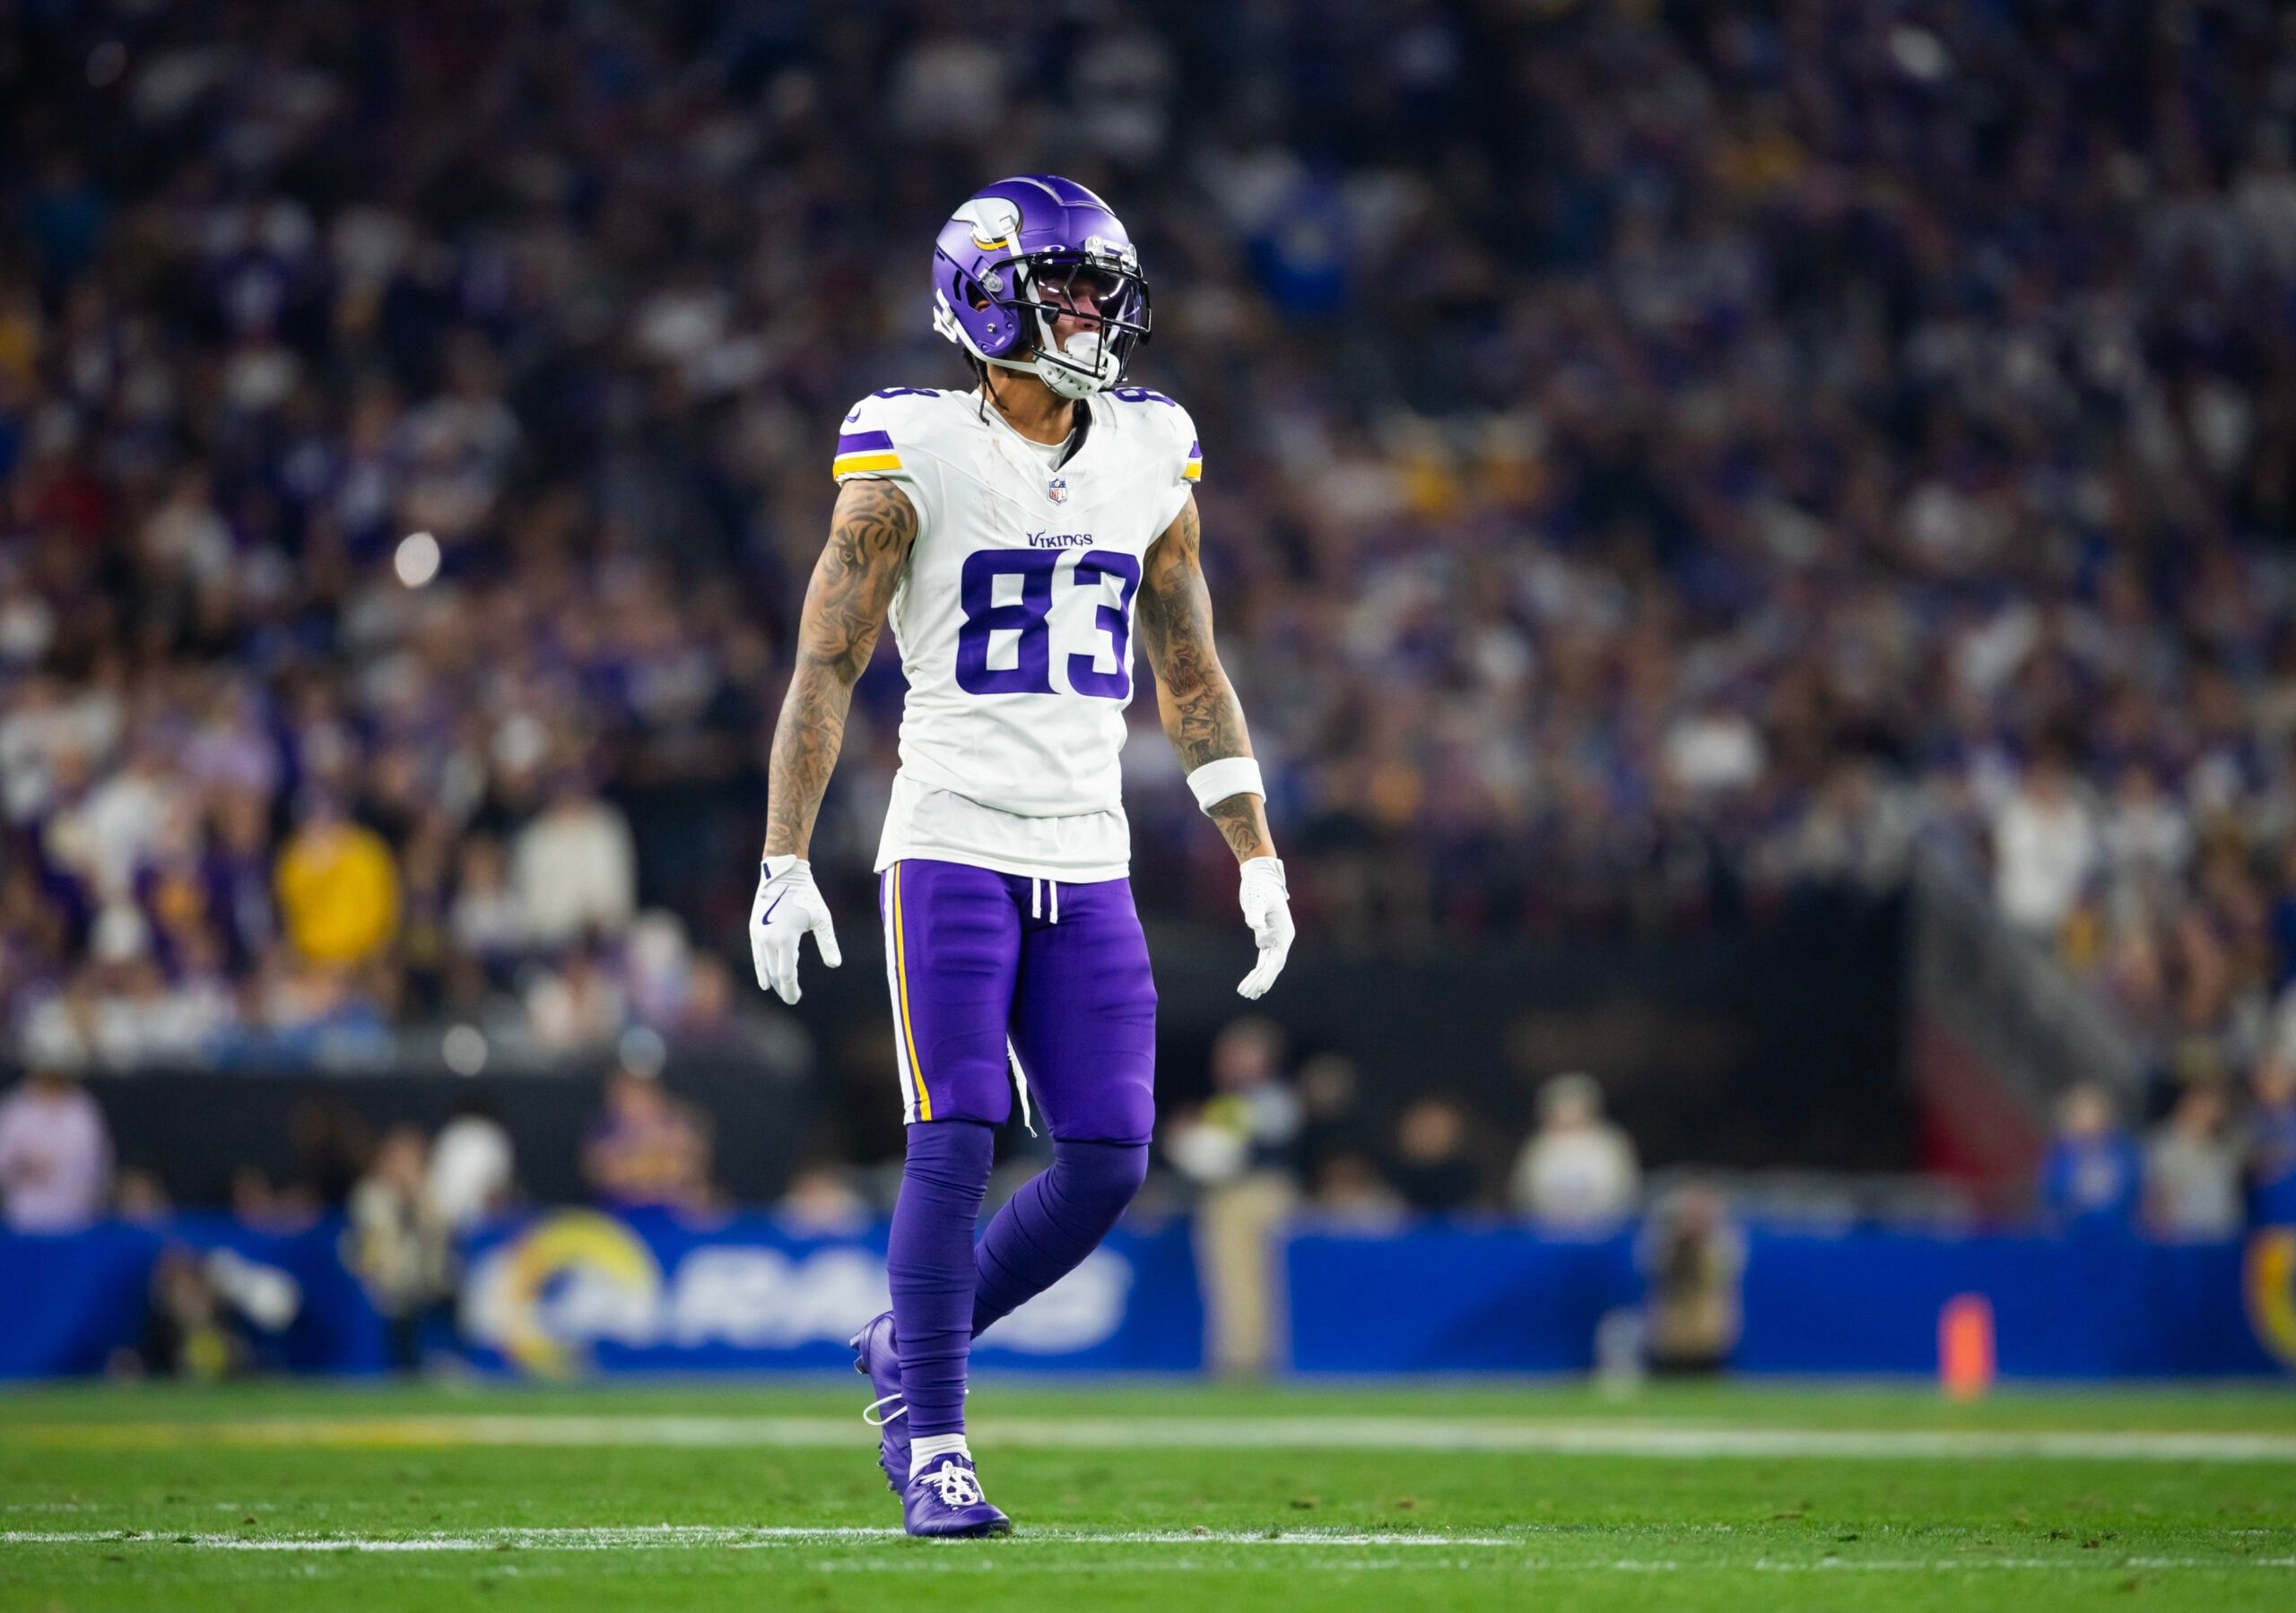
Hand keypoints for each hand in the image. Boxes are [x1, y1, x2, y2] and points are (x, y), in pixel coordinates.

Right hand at [750, 856, 840, 1004]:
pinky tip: (765, 980)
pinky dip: (761, 969)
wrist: (783, 874)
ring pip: (764, 966)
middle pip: (774, 973)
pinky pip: (757, 955)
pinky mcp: (754, 930)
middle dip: (783, 988)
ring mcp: (759, 935)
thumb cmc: (807, 896)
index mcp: (786, 939)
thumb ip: (828, 943)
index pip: (787, 974)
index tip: (796, 998)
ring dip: (772, 980)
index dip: (791, 988)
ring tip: (781, 990)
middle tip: (792, 999)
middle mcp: (769, 940)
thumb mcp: (822, 919)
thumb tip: (835, 965)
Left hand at [1235, 855, 1293, 998]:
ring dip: (1257, 979)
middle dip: (1261, 981)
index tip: (1260, 988)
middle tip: (1247, 994)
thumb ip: (1256, 914)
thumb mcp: (1257, 899)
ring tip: (1245, 993)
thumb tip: (1255, 927)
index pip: (1277, 960)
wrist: (1260, 877)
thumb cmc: (1260, 887)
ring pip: (1267, 965)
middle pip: (1272, 966)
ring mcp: (1274, 939)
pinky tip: (1249, 982)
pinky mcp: (1265, 937)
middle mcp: (1281, 939)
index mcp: (1284, 933)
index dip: (1269, 975)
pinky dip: (1255, 971)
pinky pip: (1262, 960)